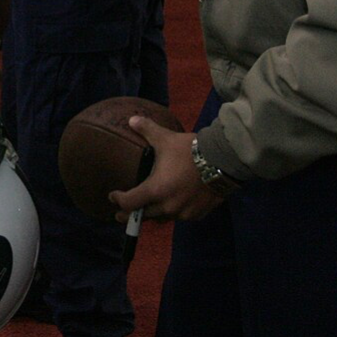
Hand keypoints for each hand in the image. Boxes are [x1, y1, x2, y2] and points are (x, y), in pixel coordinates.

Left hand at [109, 117, 226, 222]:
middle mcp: (167, 206)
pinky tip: (175, 204)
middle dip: (131, 215)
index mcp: (155, 190)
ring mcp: (184, 213)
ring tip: (150, 208)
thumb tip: (131, 119)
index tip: (113, 197)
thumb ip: (147, 130)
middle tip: (122, 215)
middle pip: (144, 216)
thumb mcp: (165, 138)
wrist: (223, 161)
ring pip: (163, 217)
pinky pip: (181, 217)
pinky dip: (175, 212)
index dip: (118, 201)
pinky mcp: (198, 214)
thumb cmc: (190, 150)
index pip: (129, 203)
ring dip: (155, 213)